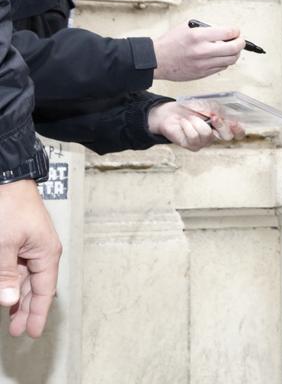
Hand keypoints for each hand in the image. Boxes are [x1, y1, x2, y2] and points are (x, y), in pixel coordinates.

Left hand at [0, 180, 60, 337]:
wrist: (6, 179)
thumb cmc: (9, 206)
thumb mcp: (4, 244)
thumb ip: (5, 274)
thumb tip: (9, 299)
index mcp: (46, 252)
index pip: (44, 291)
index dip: (37, 313)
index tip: (31, 332)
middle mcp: (41, 251)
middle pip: (36, 287)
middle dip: (26, 309)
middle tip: (16, 330)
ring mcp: (29, 245)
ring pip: (24, 278)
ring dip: (17, 296)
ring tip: (9, 315)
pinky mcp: (18, 240)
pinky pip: (16, 267)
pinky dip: (10, 280)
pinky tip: (6, 289)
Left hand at [147, 101, 243, 150]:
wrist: (171, 113)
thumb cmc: (191, 109)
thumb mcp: (208, 106)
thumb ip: (219, 111)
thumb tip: (224, 117)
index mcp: (222, 126)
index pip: (238, 133)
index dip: (239, 129)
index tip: (234, 122)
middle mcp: (215, 137)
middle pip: (227, 137)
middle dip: (221, 125)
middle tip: (214, 117)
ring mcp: (204, 143)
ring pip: (207, 134)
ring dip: (197, 122)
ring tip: (190, 118)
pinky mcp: (192, 146)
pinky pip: (193, 136)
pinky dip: (187, 125)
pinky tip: (184, 123)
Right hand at [152, 23, 244, 80]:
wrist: (155, 61)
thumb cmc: (169, 43)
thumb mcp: (186, 27)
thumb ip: (206, 28)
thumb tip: (223, 31)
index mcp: (198, 36)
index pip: (228, 33)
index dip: (236, 31)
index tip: (236, 31)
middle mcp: (202, 51)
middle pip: (234, 48)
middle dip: (241, 42)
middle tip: (240, 40)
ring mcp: (203, 64)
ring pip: (231, 60)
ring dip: (235, 53)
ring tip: (232, 48)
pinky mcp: (203, 73)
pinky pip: (222, 67)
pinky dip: (225, 61)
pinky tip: (221, 56)